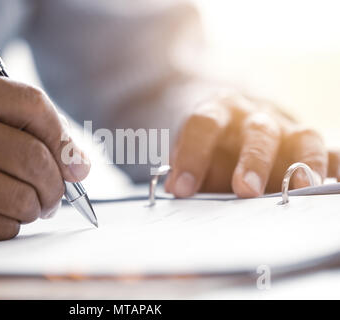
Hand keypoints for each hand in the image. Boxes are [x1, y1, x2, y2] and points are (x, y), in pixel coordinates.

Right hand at [0, 71, 89, 245]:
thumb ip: (27, 128)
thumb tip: (79, 165)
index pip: (33, 105)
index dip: (63, 138)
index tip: (75, 163)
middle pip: (33, 157)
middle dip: (56, 184)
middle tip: (55, 194)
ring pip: (22, 198)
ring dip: (36, 208)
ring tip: (28, 205)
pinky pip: (2, 226)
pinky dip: (11, 225)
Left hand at [165, 93, 339, 197]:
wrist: (231, 112)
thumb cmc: (210, 140)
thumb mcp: (193, 148)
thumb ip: (189, 170)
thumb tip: (180, 191)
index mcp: (217, 111)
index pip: (203, 126)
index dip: (192, 156)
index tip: (181, 189)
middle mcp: (254, 115)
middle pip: (258, 132)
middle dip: (253, 161)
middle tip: (244, 190)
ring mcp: (286, 125)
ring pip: (303, 138)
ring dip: (304, 165)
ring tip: (304, 190)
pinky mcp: (308, 140)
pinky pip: (331, 151)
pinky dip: (336, 167)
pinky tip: (334, 186)